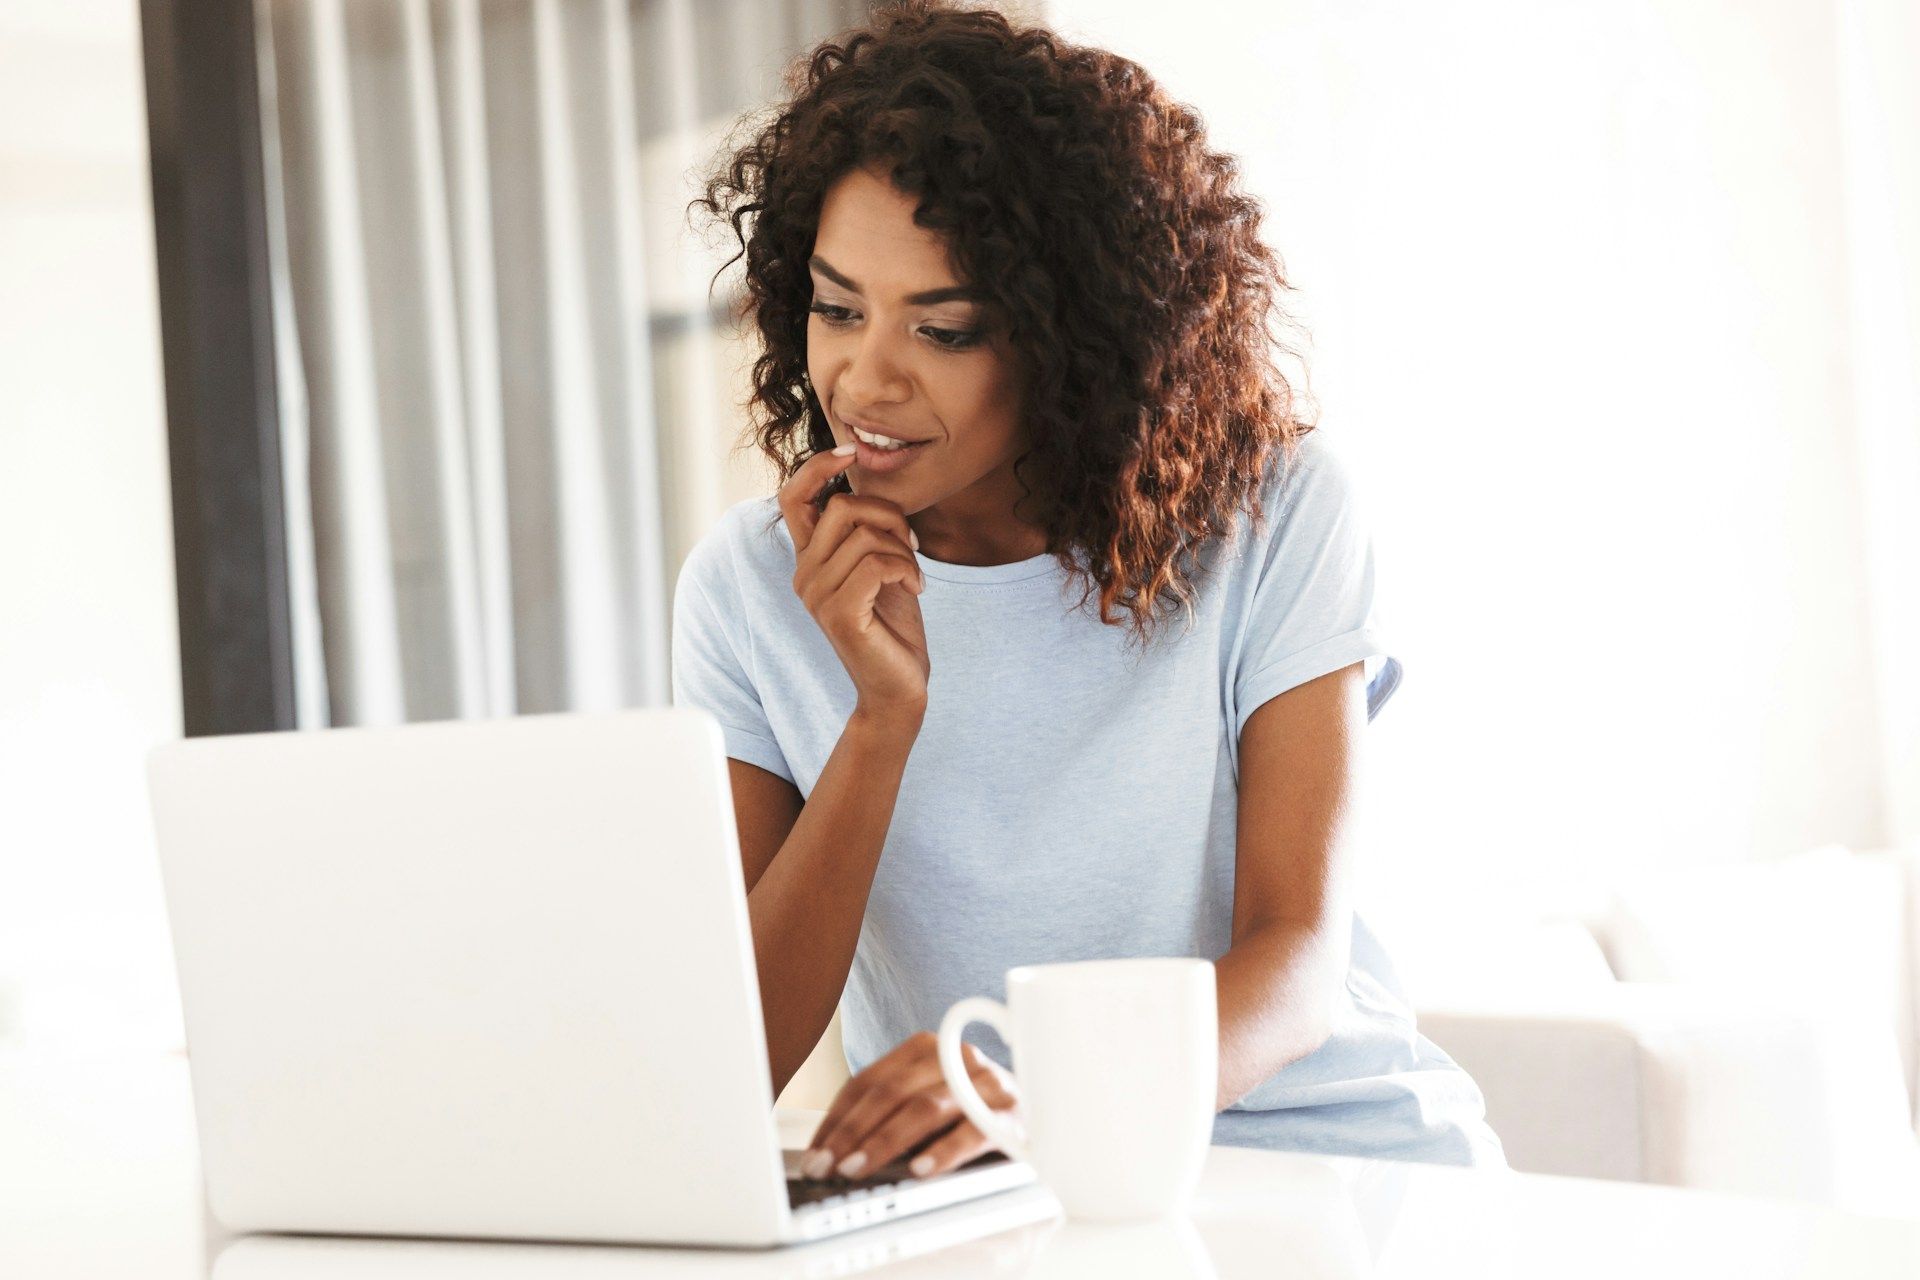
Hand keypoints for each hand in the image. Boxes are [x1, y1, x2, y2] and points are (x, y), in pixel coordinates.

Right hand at [776, 448, 929, 719]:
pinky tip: (917, 590)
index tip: (850, 450)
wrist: (898, 688)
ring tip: (912, 576)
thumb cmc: (893, 626)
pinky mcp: (840, 614)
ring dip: (904, 551)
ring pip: (866, 535)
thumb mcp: (878, 566)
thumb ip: (865, 530)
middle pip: (845, 507)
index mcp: (809, 560)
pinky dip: (907, 570)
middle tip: (911, 548)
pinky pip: (877, 563)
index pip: (793, 497)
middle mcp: (803, 575)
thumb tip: (863, 484)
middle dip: (891, 518)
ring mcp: (817, 596)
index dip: (818, 466)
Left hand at [800, 1032, 1021, 1181]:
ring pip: (925, 1108)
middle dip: (854, 1132)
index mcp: (925, 1047)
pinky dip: (942, 1151)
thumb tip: (833, 1150)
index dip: (838, 1118)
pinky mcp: (1009, 1113)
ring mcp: (983, 1082)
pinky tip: (919, 1170)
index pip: (869, 1081)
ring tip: (860, 1168)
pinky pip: (971, 1131)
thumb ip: (886, 1115)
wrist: (1038, 1111)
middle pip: (892, 1092)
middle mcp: (954, 1057)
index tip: (816, 1152)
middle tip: (830, 1165)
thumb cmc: (967, 1111)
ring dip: (886, 1141)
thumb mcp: (924, 1104)